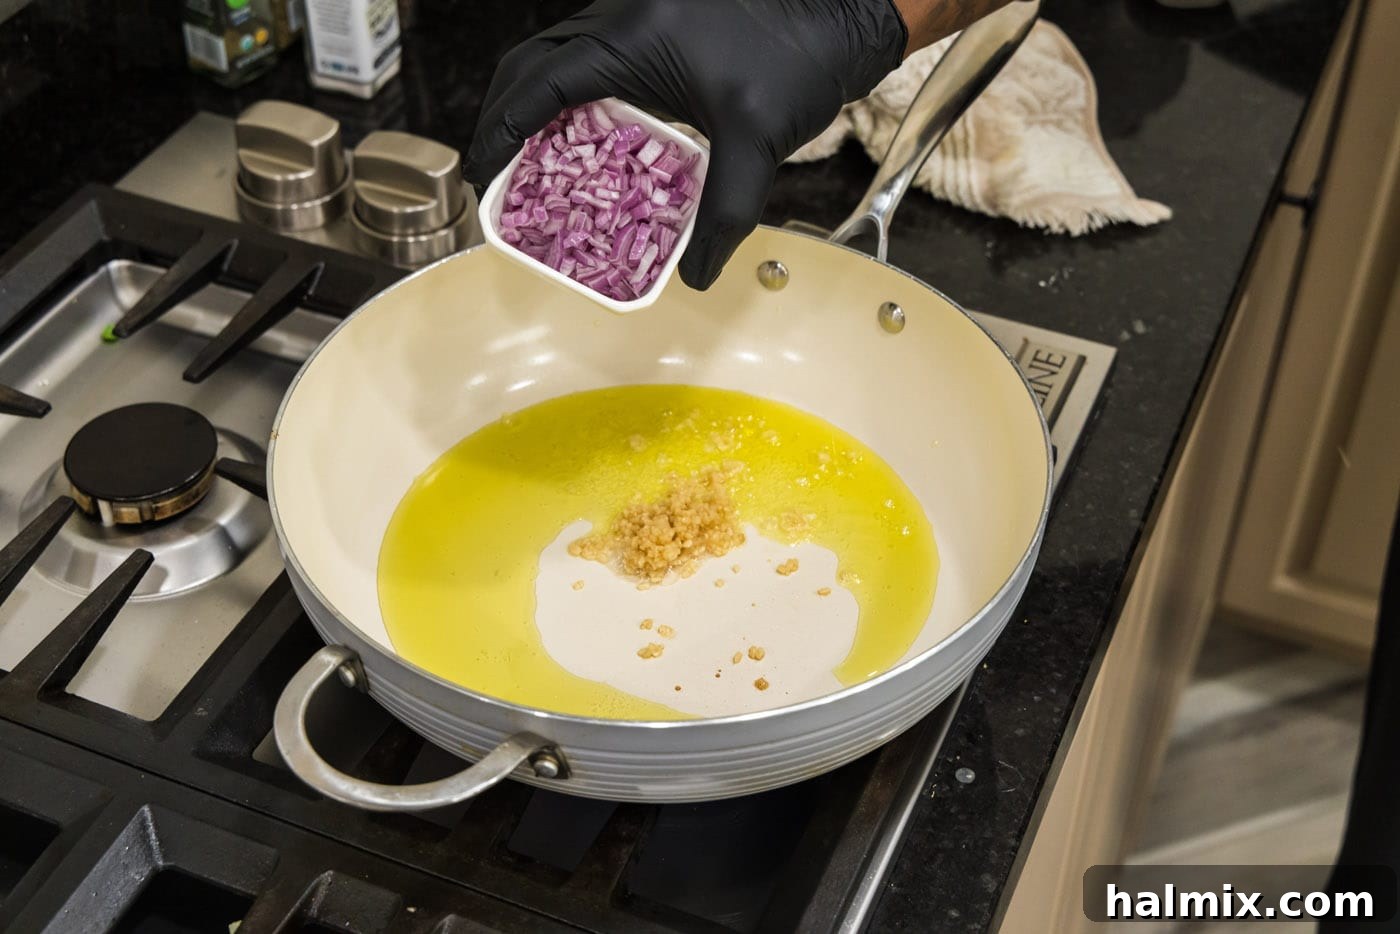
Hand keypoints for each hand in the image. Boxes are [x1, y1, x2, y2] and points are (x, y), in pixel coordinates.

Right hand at [463, 0, 908, 290]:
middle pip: (534, 61)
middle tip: (498, 170)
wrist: (842, 10)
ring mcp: (639, 14)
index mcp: (631, 38)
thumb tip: (698, 277)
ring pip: (561, 53)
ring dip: (538, 101)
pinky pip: (593, 53)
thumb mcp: (756, 143)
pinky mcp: (658, 22)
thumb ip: (724, 213)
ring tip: (532, 158)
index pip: (539, 83)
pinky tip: (587, 136)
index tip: (482, 172)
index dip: (500, 128)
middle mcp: (623, 16)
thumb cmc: (801, 60)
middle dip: (505, 113)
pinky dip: (574, 93)